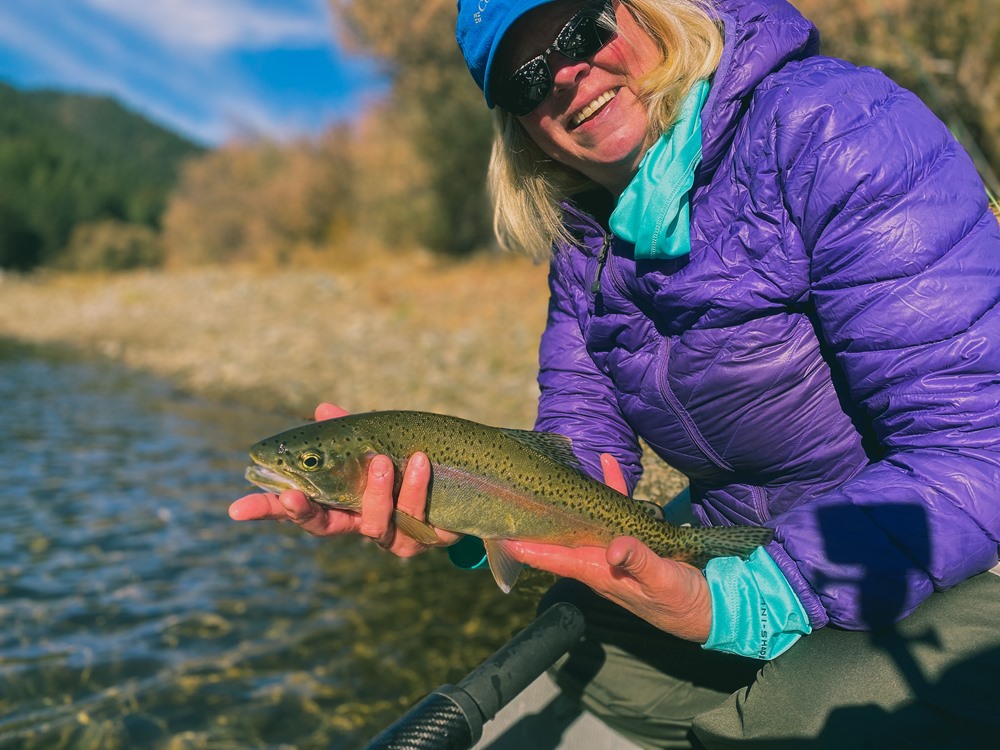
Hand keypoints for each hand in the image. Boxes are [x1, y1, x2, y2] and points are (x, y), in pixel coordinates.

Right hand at [229, 402, 460, 556]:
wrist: (469, 485)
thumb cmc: (412, 463)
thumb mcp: (378, 441)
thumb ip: (350, 430)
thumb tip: (321, 409)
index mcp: (344, 503)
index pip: (299, 510)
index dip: (268, 510)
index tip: (237, 509)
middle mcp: (362, 525)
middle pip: (325, 528)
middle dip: (307, 513)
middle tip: (294, 495)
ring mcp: (394, 537)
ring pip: (376, 524)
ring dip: (375, 490)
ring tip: (380, 459)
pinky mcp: (428, 538)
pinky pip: (418, 517)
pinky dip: (417, 487)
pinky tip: (421, 460)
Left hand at [507, 454, 711, 642]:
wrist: (708, 606)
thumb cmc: (680, 601)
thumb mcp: (662, 582)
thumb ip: (639, 562)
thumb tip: (615, 547)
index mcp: (599, 572)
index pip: (554, 558)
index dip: (527, 547)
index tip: (501, 535)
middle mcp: (599, 560)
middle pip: (560, 535)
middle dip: (539, 516)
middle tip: (515, 492)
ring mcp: (613, 548)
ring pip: (585, 517)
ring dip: (574, 495)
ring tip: (557, 469)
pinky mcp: (632, 538)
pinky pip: (616, 509)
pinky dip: (613, 487)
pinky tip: (608, 462)